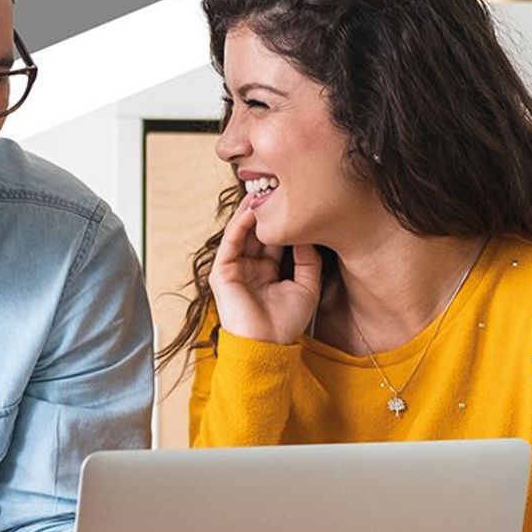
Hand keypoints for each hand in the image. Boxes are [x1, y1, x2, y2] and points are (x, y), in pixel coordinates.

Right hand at [207, 204, 322, 344]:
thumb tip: (307, 232)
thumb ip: (308, 260)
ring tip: (262, 190)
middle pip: (257, 232)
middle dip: (265, 211)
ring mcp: (235, 269)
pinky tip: (251, 211)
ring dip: (250, 212)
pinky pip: (231, 243)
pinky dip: (239, 225)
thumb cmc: (286, 323)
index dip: (282, 221)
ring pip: (242, 233)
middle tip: (277, 186)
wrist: (268, 345)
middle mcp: (250, 267)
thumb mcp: (307, 286)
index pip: (273, 239)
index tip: (294, 200)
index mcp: (268, 271)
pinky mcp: (222, 272)